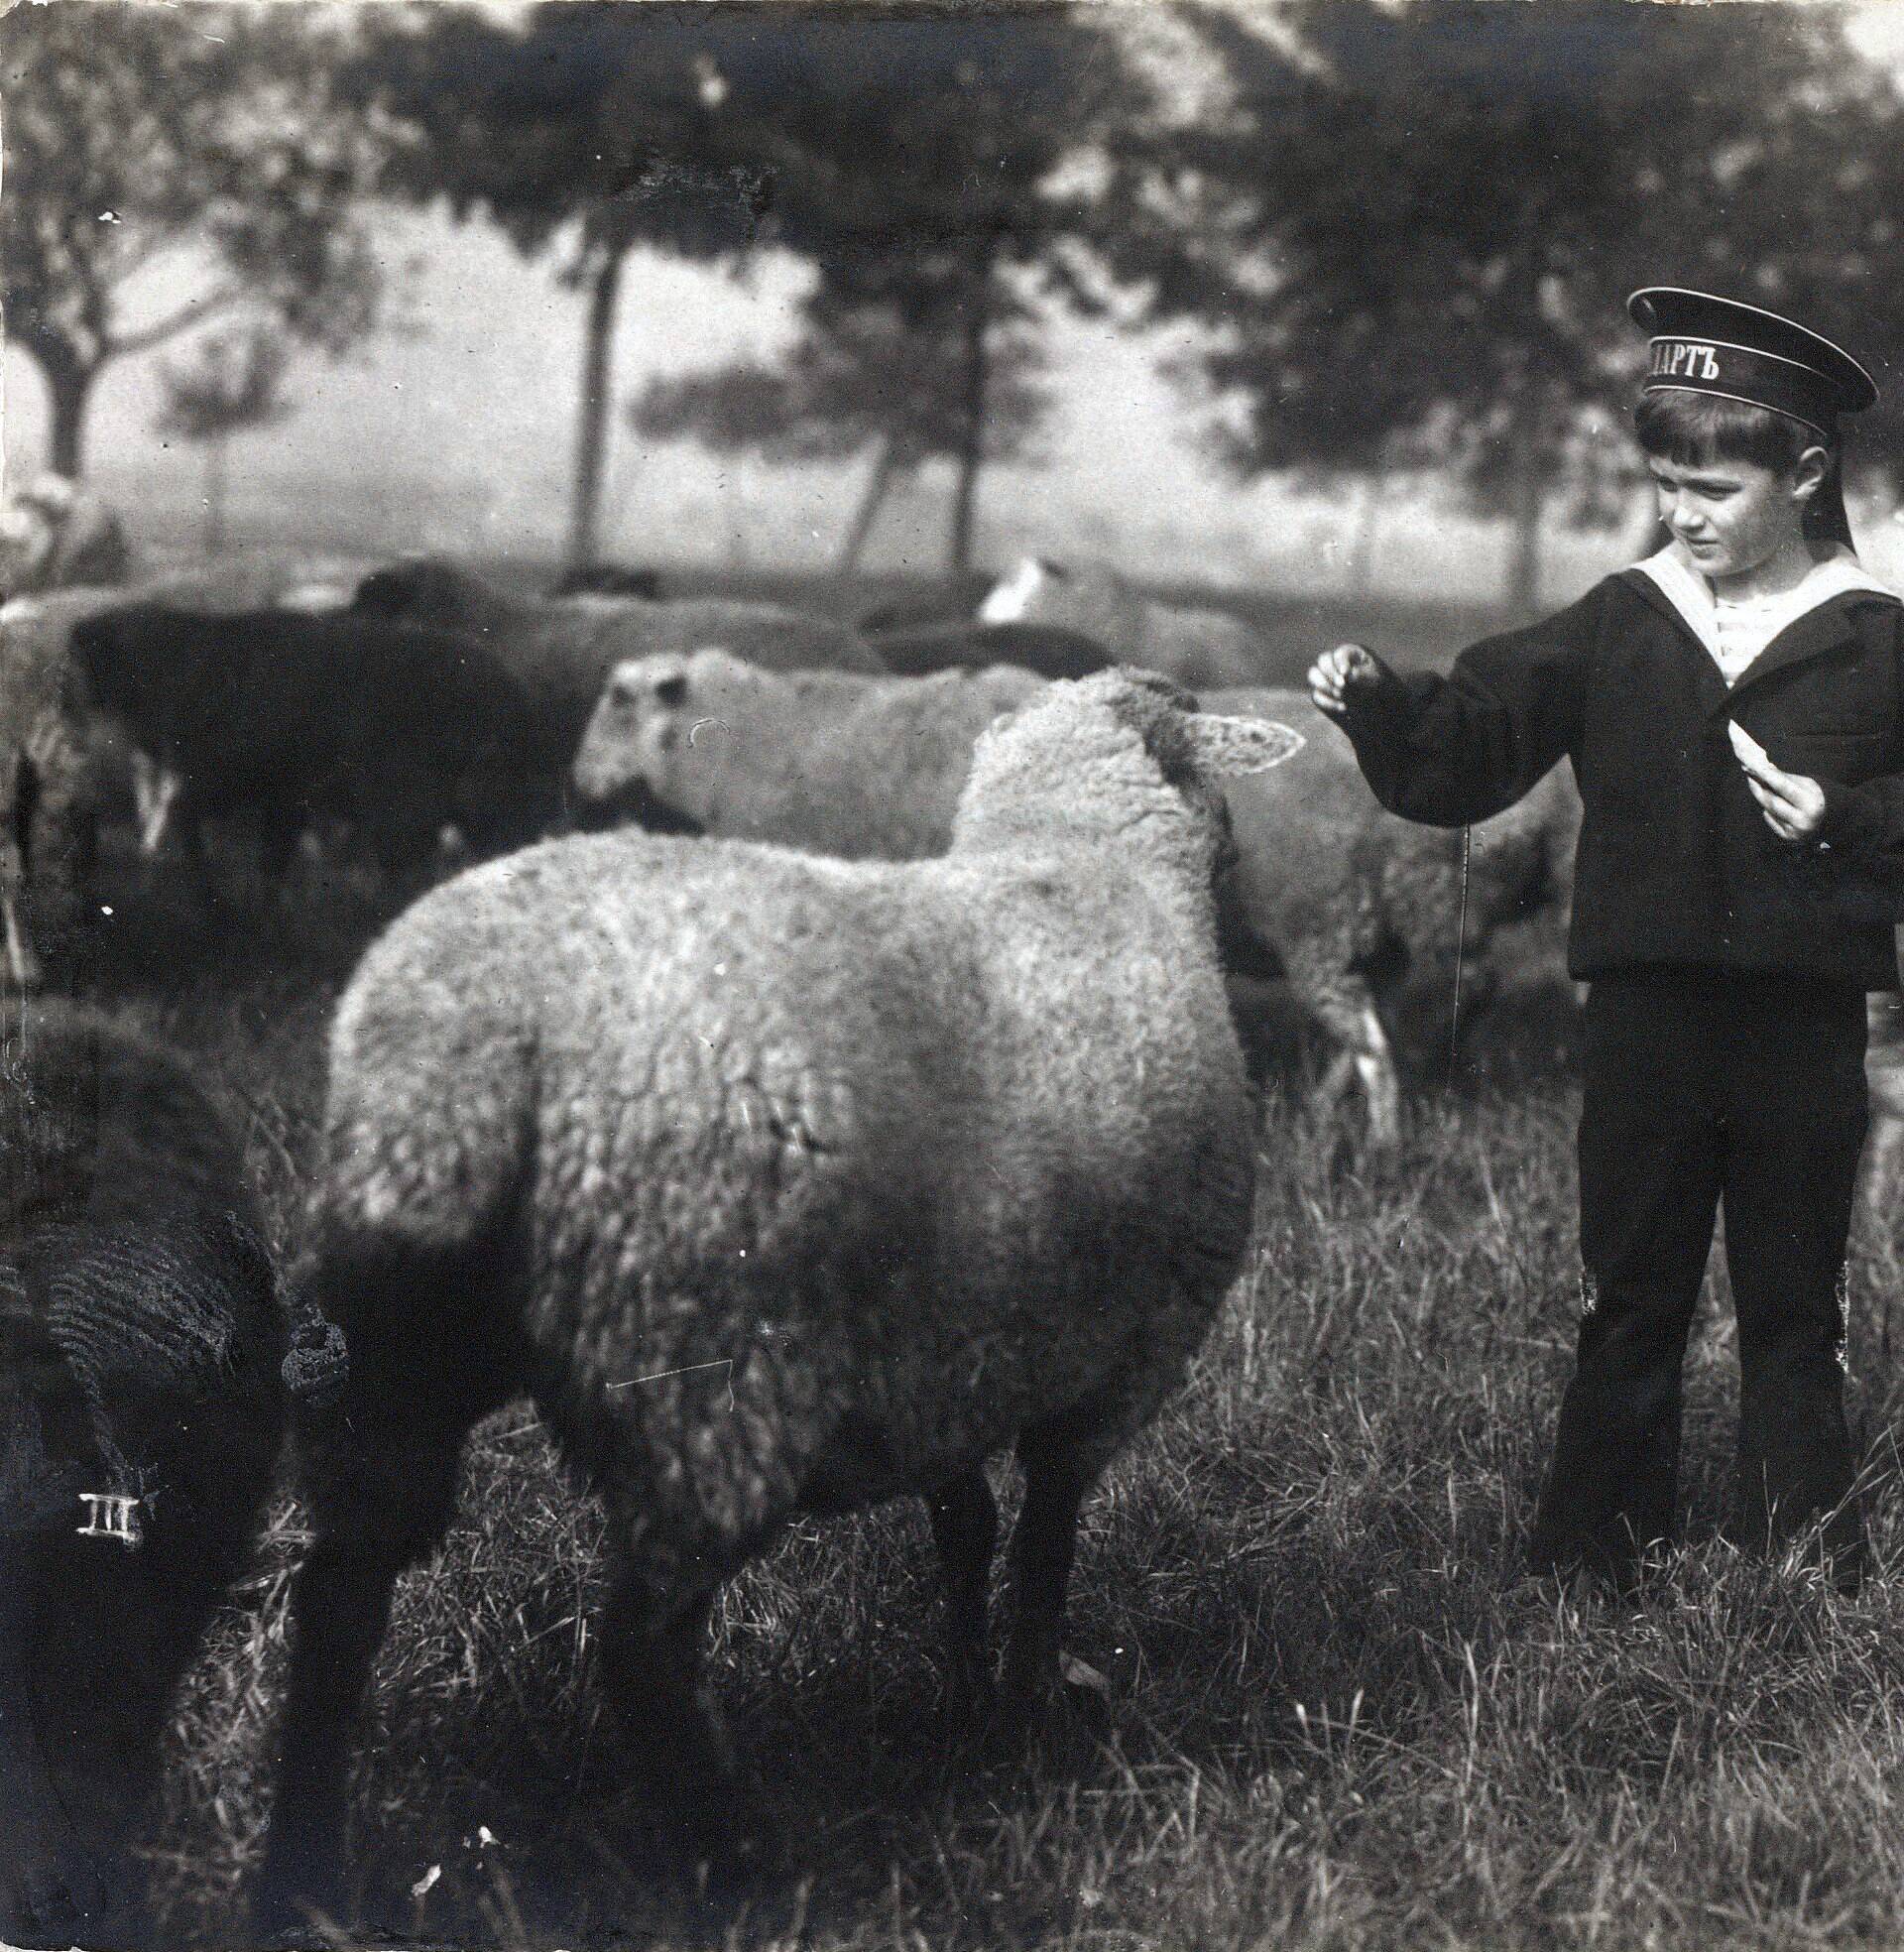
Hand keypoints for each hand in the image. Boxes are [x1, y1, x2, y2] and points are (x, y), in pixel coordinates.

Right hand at [1307, 643, 1383, 719]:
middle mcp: (1333, 663)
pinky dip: (1328, 702)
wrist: (1374, 702)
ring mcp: (1324, 678)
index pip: (1340, 654)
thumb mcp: (1374, 678)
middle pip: (1323, 661)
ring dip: (1325, 686)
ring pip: (1313, 676)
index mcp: (1349, 654)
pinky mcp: (1320, 694)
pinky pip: (1317, 696)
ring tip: (1340, 695)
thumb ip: (1361, 675)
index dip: (1341, 662)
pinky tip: (1343, 707)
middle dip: (1331, 673)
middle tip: (1341, 685)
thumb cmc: (1375, 684)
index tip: (1345, 673)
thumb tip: (1347, 676)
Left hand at [1728, 720, 1827, 843]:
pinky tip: (1766, 801)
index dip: (1767, 776)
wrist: (1833, 819)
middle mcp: (1802, 821)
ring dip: (1761, 795)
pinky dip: (1768, 809)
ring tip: (1753, 781)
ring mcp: (1794, 832)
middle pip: (1771, 801)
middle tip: (1748, 772)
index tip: (1753, 765)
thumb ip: (1786, 779)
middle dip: (1758, 786)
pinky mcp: (1788, 838)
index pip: (1783, 787)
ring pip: (1769, 810)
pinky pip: (1771, 819)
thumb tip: (1763, 768)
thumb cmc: (1819, 797)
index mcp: (1811, 804)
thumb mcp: (1809, 784)